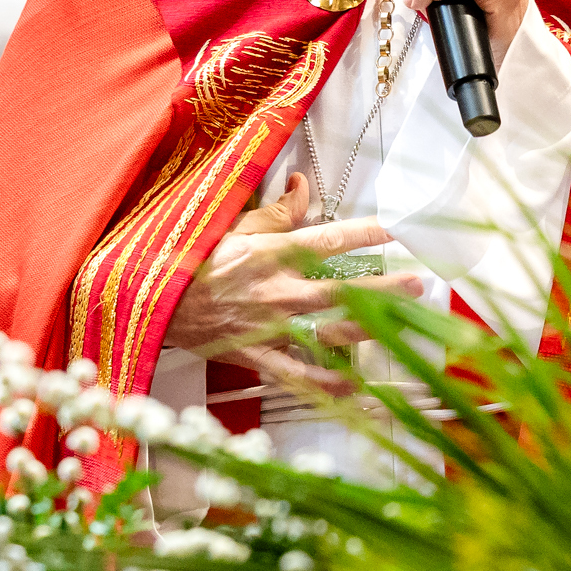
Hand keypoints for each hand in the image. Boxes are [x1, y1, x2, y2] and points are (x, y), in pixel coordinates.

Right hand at [163, 172, 422, 397]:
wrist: (154, 303)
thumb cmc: (193, 262)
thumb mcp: (233, 226)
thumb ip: (275, 211)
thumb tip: (302, 183)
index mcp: (272, 254)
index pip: (330, 239)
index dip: (367, 232)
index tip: (399, 228)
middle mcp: (277, 291)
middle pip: (342, 289)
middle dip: (384, 287)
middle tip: (417, 284)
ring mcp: (270, 327)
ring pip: (329, 331)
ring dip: (368, 329)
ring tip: (400, 326)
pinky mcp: (257, 356)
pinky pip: (298, 374)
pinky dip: (327, 383)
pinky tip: (355, 387)